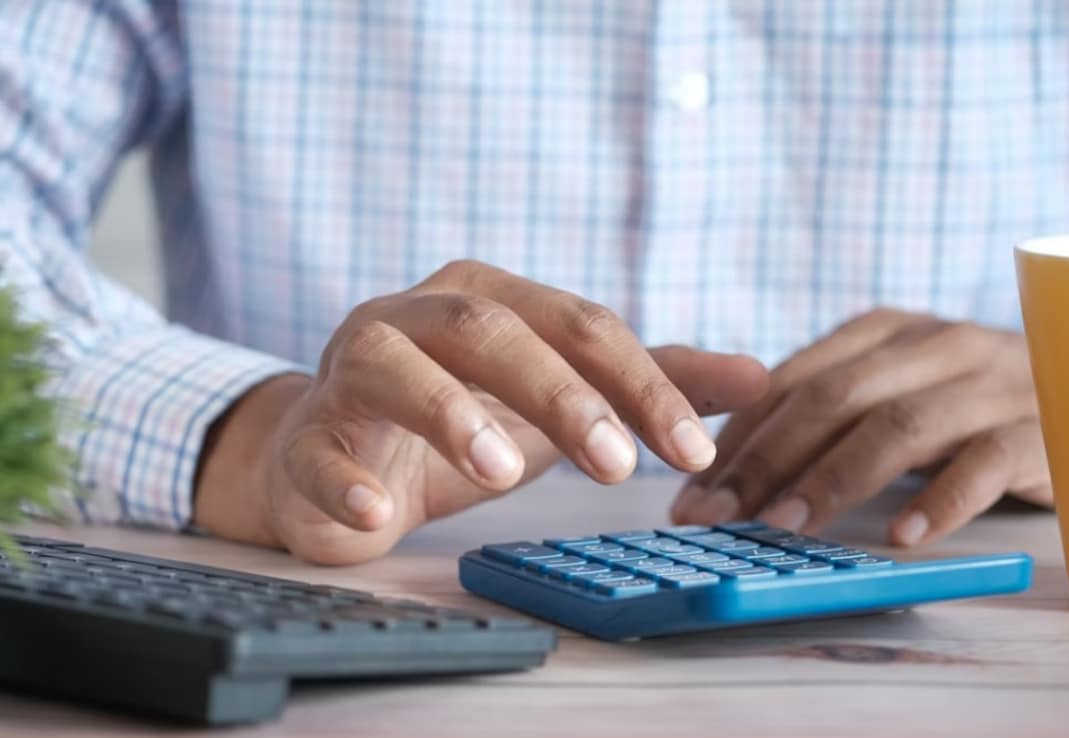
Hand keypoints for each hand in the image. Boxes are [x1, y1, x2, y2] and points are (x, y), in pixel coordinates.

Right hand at [195, 261, 767, 563]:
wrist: (340, 455)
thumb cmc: (460, 418)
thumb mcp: (560, 398)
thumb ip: (649, 383)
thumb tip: (761, 376)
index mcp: (489, 298)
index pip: (578, 323)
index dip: (640, 382)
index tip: (693, 450)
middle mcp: (417, 316)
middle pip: (490, 328)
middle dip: (559, 392)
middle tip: (616, 465)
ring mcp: (352, 369)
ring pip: (395, 365)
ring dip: (449, 413)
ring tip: (502, 471)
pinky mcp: (307, 435)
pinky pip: (317, 449)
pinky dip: (345, 482)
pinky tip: (378, 516)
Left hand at [671, 308, 1051, 545]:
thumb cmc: (959, 404)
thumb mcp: (887, 390)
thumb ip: (820, 413)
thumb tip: (724, 469)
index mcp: (881, 331)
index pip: (789, 381)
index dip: (735, 438)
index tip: (691, 491)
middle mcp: (931, 345)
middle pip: (832, 399)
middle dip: (764, 460)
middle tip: (718, 516)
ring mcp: (986, 383)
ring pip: (898, 426)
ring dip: (834, 479)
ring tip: (786, 527)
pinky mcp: (1037, 428)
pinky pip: (985, 463)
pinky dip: (940, 499)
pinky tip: (902, 535)